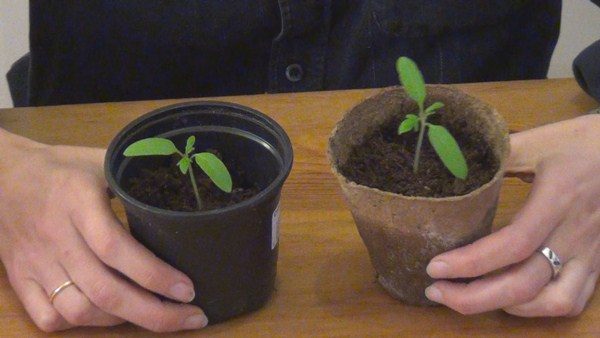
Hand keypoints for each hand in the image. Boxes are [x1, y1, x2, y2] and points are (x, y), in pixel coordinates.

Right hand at [0, 130, 207, 331]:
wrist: (2, 176)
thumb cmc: (60, 167)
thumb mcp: (101, 161)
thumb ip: (137, 177)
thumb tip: (185, 188)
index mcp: (78, 203)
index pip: (116, 248)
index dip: (154, 274)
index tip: (188, 289)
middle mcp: (56, 238)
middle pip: (104, 290)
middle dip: (154, 313)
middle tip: (192, 317)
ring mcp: (34, 263)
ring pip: (78, 310)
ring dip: (123, 321)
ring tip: (158, 315)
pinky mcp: (20, 279)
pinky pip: (47, 318)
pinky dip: (82, 325)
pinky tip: (110, 317)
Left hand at [424, 114, 599, 316]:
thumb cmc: (583, 142)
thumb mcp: (538, 140)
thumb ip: (498, 154)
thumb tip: (453, 160)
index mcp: (557, 200)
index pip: (513, 243)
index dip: (471, 262)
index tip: (435, 267)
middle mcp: (575, 233)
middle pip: (525, 283)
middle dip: (474, 297)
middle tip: (436, 291)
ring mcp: (590, 253)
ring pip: (552, 301)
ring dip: (506, 306)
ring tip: (468, 296)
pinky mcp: (598, 261)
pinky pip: (573, 300)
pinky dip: (539, 308)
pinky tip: (512, 300)